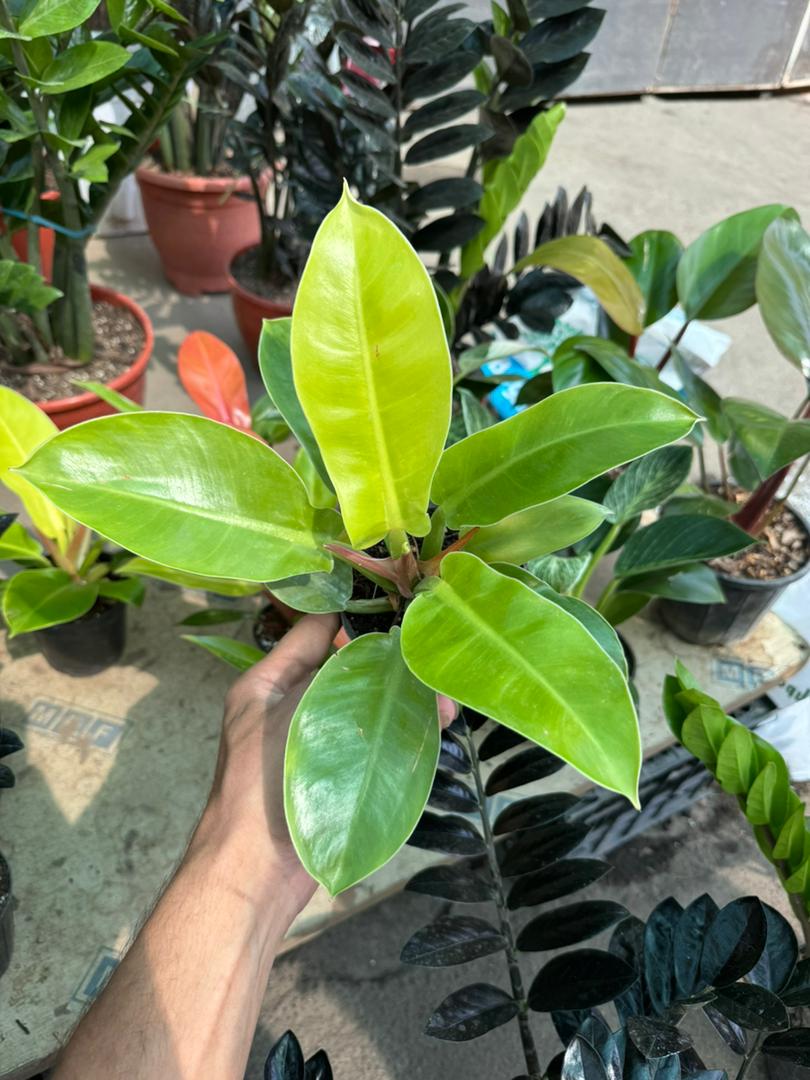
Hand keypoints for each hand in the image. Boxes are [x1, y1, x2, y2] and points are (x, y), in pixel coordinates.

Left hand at [199, 612, 456, 912]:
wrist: (254, 868)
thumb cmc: (259, 778)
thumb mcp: (284, 706)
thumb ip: (326, 665)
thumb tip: (365, 629)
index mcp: (271, 680)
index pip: (317, 627)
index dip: (354, 610)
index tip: (399, 598)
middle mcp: (297, 705)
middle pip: (353, 666)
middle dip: (393, 660)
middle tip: (432, 656)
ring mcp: (325, 741)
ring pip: (374, 704)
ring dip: (408, 698)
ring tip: (444, 701)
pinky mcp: (346, 774)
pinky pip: (381, 740)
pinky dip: (408, 731)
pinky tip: (437, 726)